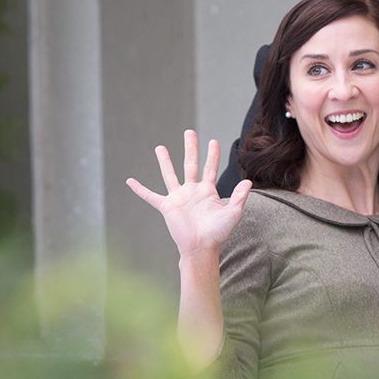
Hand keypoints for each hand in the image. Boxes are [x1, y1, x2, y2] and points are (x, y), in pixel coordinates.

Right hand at [126, 129, 251, 257]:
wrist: (202, 247)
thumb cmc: (218, 232)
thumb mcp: (233, 213)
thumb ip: (240, 196)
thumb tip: (248, 181)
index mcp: (208, 191)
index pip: (210, 168)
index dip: (212, 154)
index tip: (213, 141)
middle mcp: (192, 191)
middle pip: (191, 164)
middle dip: (190, 148)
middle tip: (189, 131)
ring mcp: (179, 198)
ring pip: (170, 174)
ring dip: (164, 161)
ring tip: (159, 147)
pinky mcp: (167, 207)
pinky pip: (150, 196)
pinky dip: (140, 189)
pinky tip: (129, 181)